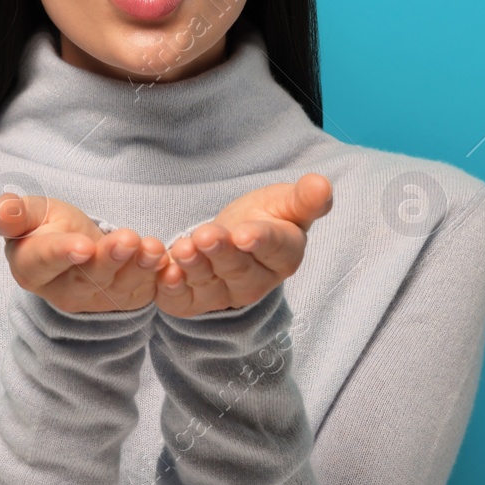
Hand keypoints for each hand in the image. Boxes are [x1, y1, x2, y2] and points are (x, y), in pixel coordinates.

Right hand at [0, 192, 168, 313]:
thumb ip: (13, 213)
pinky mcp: (124, 300)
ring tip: (152, 247)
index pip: (45, 261)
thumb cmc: (48, 226)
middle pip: (87, 278)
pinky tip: (166, 261)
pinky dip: (157, 278)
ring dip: (139, 268)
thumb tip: (1, 212)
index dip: (63, 253)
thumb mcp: (30, 213)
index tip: (82, 246)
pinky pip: (142, 292)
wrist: (77, 245)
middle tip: (127, 239)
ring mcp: (96, 300)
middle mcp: (63, 292)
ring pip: (118, 287)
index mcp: (32, 268)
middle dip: (109, 260)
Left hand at [154, 173, 333, 317]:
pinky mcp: (193, 300)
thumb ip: (303, 199)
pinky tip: (162, 270)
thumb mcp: (284, 203)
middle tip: (205, 236)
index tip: (245, 234)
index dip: (260, 241)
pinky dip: (169, 288)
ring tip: (182, 249)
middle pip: (238, 269)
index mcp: (283, 256)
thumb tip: (322, 184)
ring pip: (208, 283)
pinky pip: (181, 299)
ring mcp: (223, 294)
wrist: (228, 238)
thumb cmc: (262, 219)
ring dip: (193, 267)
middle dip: (221, 253)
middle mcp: (254, 281)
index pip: (274, 248)